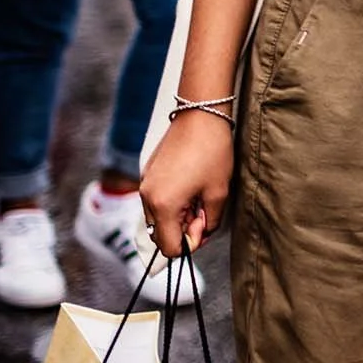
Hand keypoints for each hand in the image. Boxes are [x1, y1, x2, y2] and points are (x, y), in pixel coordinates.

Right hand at [140, 111, 233, 257]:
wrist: (199, 115)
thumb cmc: (212, 153)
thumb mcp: (218, 192)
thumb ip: (209, 222)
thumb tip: (200, 235)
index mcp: (163, 206)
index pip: (169, 247)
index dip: (190, 244)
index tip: (205, 224)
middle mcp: (146, 198)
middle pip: (160, 234)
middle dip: (183, 229)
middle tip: (205, 209)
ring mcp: (144, 185)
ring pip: (157, 218)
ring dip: (177, 216)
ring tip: (199, 195)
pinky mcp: (147, 174)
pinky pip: (155, 200)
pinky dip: (171, 202)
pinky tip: (190, 185)